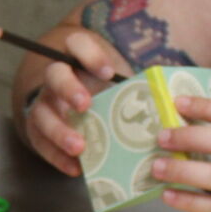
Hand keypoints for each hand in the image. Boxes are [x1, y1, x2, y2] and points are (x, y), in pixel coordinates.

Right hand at [17, 27, 126, 177]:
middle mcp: (56, 77)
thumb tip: (171, 98)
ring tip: (79, 146)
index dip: (90, 55)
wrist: (79, 105)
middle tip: (85, 105)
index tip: (109, 72)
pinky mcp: (38, 129)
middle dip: (68, 89)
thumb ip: (137, 85)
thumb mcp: (119, 81)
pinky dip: (56, 157)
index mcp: (76, 57)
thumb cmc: (107, 91)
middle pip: (54, 75)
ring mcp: (45, 103)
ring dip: (59, 130)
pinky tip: (76, 167)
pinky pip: (40, 142)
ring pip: (41, 112)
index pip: (77, 43)